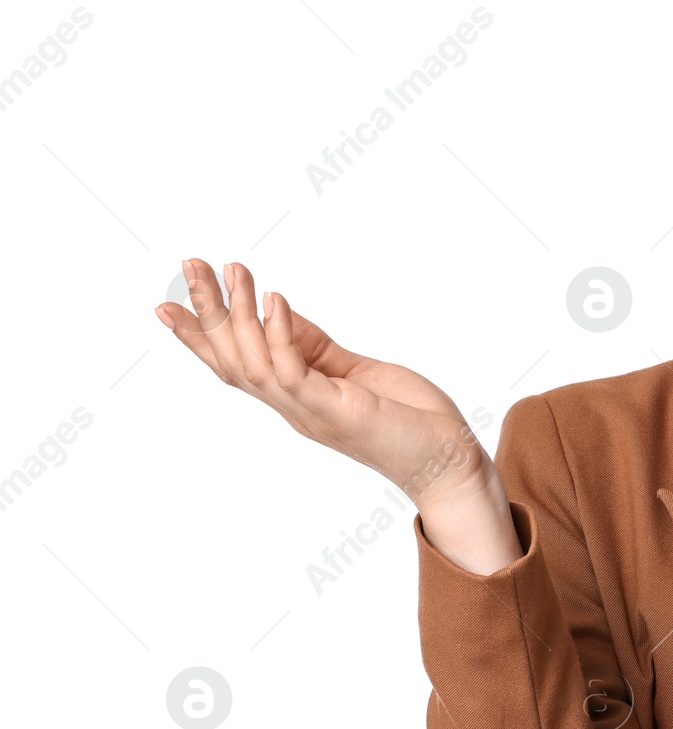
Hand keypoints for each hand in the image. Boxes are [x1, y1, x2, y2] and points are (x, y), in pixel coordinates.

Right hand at [154, 258, 487, 511]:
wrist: (449, 462)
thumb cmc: (409, 420)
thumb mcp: (353, 372)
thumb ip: (314, 347)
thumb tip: (278, 310)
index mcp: (296, 400)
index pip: (236, 366)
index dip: (201, 337)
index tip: (166, 304)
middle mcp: (295, 409)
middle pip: (232, 361)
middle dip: (207, 314)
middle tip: (191, 265)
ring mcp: (312, 413)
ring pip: (254, 364)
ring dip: (239, 315)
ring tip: (235, 271)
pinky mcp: (337, 412)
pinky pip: (294, 372)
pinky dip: (281, 335)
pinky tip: (277, 300)